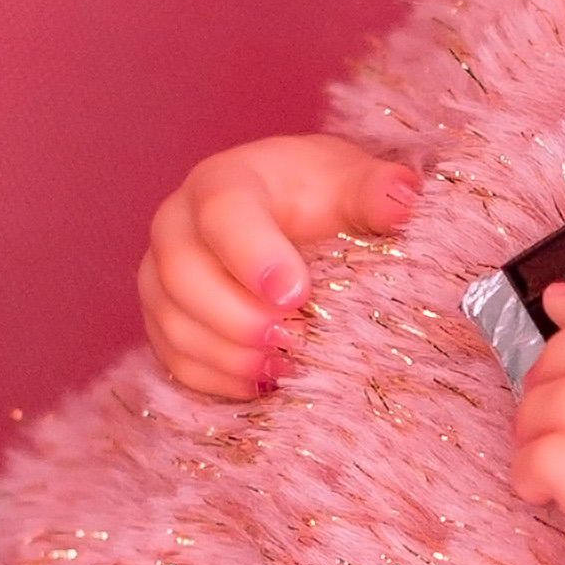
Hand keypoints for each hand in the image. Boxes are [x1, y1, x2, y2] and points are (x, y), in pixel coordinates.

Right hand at [139, 136, 420, 399]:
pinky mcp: (163, 319)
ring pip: (173, 322)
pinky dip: (217, 379)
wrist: (293, 214)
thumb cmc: (322, 197)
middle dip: (237, 317)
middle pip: (182, 273)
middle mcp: (178, 224)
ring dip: (228, 355)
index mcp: (224, 180)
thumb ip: (376, 191)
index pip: (222, 211)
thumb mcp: (352, 184)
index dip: (253, 256)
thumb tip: (403, 201)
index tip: (297, 296)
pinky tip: (263, 383)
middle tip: (293, 340)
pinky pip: (173, 359)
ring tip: (284, 367)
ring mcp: (161, 275)